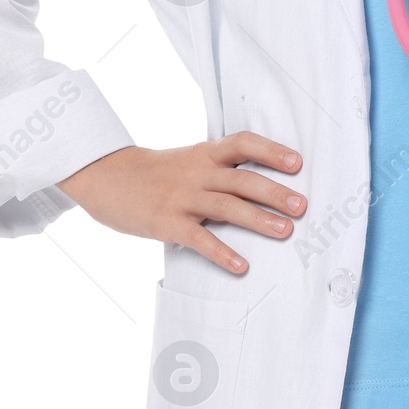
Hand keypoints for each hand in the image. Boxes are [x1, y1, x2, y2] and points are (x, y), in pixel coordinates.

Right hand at [57, 131, 306, 275]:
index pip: (243, 143)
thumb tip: (257, 185)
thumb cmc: (154, 172)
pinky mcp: (167, 222)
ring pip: (228, 207)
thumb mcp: (187, 159)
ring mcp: (182, 197)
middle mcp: (197, 172)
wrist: (105, 176)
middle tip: (302, 205)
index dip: (271, 150)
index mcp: (204, 153)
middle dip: (276, 192)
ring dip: (259, 220)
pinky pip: (199, 238)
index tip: (297, 162)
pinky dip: (222, 253)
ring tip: (285, 231)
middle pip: (243, 179)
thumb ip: (217, 169)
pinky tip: (241, 266)